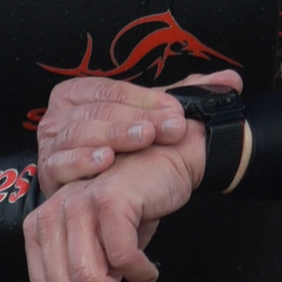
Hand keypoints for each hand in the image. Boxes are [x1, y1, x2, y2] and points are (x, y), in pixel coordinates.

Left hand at [25, 143, 198, 281]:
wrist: (166, 164)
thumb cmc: (133, 210)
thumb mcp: (111, 262)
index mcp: (40, 230)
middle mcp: (51, 215)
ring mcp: (77, 205)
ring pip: (90, 279)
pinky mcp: (109, 200)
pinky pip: (120, 257)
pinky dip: (140, 273)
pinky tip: (150, 272)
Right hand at [36, 68, 234, 193]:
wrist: (113, 199)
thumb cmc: (129, 156)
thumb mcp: (155, 121)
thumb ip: (191, 96)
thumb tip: (231, 81)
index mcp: (81, 93)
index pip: (112, 90)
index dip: (146, 100)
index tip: (175, 113)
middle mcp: (60, 116)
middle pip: (96, 111)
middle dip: (136, 119)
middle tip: (168, 128)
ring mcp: (52, 146)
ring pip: (78, 134)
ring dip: (114, 135)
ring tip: (142, 140)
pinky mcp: (49, 176)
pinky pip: (60, 164)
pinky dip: (82, 161)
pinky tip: (106, 161)